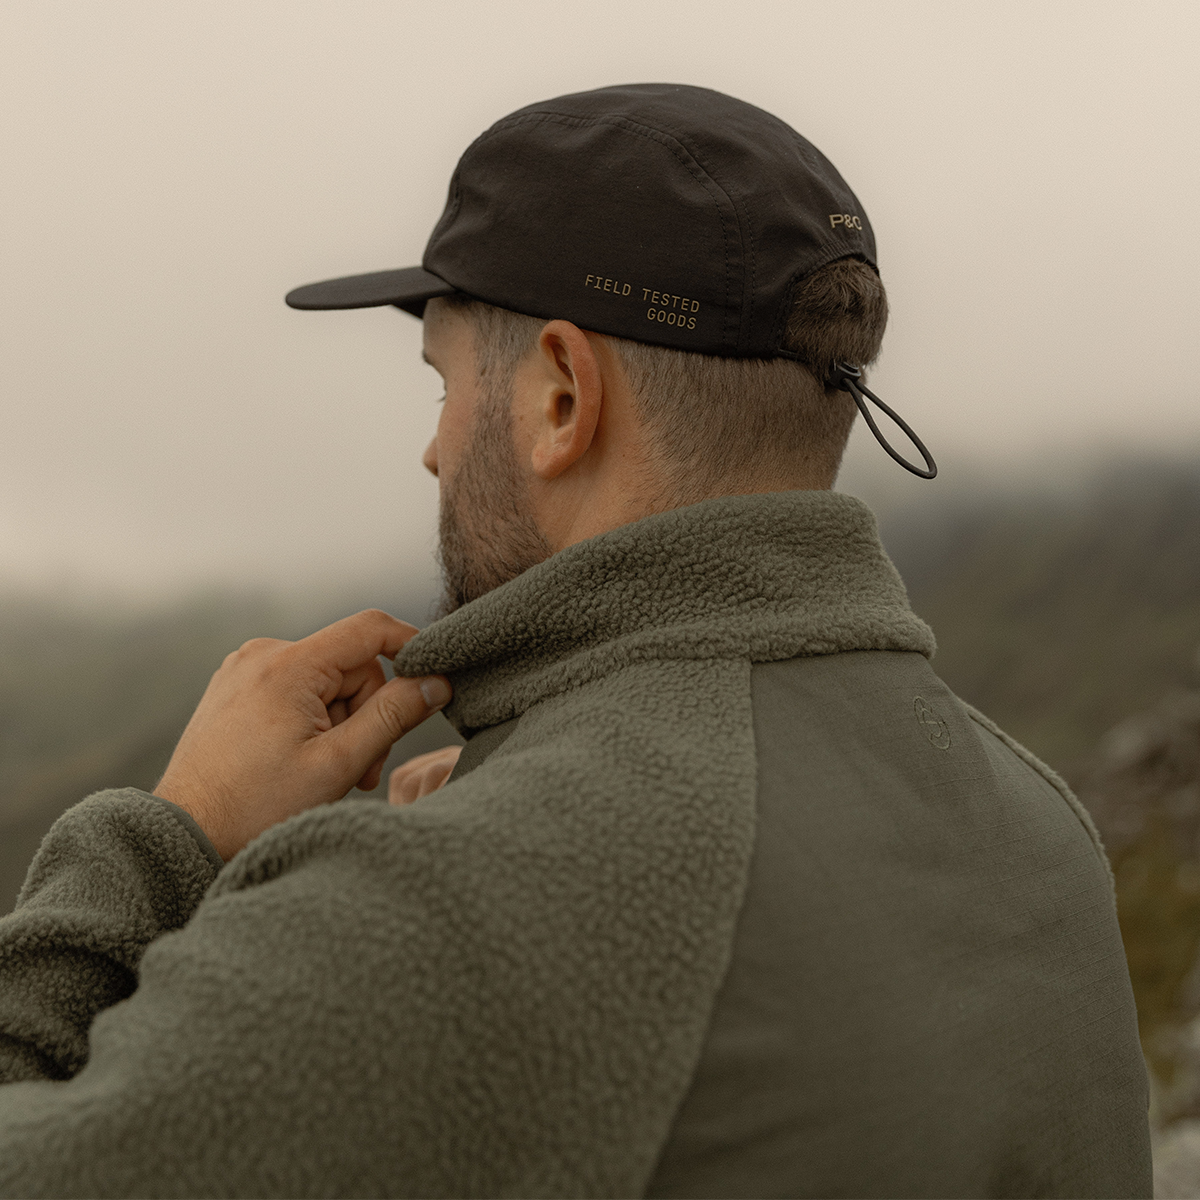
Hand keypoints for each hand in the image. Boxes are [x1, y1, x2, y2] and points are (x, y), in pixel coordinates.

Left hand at [155, 609, 450, 861]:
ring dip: (341, 725)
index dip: (412, 646)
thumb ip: (394, 716)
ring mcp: (244, 671)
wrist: (184, 837)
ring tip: (329, 774)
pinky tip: (304, 762)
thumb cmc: (256, 807)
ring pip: (326, 683)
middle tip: (362, 769)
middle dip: (368, 714)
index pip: (370, 628)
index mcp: (288, 665)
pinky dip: (314, 723)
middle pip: (350, 666)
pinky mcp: (236, 690)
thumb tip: (437, 682)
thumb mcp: (339, 763)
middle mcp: (263, 655)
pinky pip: (297, 692)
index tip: (435, 680)